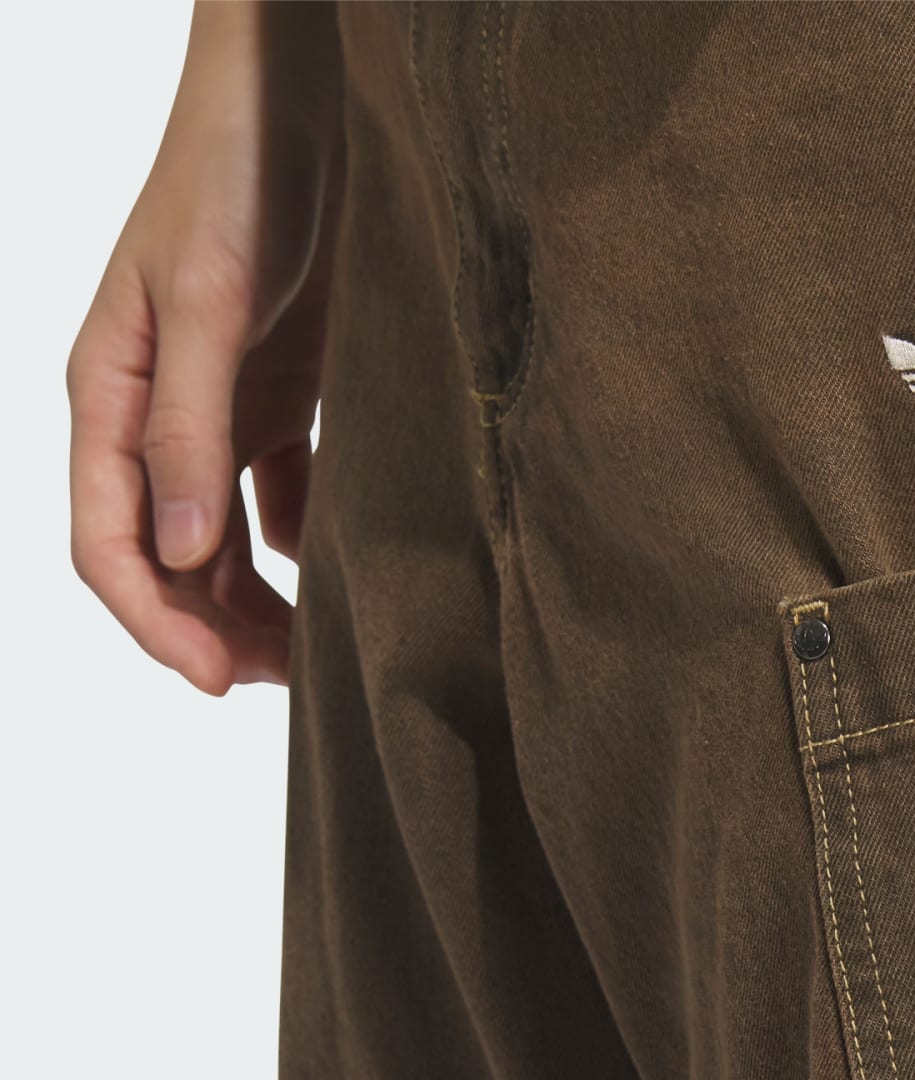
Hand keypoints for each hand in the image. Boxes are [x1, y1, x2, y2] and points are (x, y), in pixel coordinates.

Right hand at [67, 2, 342, 694]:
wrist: (297, 102)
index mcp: (109, 396)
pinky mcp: (278, 399)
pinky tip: (347, 575)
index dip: (155, 624)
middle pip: (170, 560)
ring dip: (262, 603)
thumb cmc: (235, 180)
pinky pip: (282, 498)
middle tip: (295, 682)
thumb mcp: (207, 303)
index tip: (216, 684)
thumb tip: (188, 554)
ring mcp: (217, 412)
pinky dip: (308, 545)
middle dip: (218, 631)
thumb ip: (195, 430)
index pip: (108, 544)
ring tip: (324, 651)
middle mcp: (155, 417)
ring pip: (224, 543)